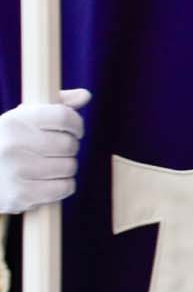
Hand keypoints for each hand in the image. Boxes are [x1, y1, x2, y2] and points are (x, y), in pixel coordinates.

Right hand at [0, 89, 89, 215]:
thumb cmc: (6, 143)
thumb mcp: (22, 119)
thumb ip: (56, 105)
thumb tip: (85, 95)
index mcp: (14, 121)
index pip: (64, 117)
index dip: (76, 125)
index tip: (75, 131)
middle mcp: (13, 144)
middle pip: (69, 144)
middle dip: (69, 148)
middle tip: (56, 152)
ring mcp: (15, 171)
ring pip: (69, 167)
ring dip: (66, 168)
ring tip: (50, 167)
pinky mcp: (20, 195)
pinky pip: (64, 188)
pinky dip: (64, 186)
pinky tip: (49, 182)